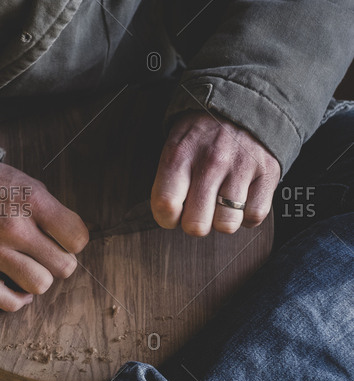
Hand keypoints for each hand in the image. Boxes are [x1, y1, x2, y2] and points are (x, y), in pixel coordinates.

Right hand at [0, 163, 88, 310]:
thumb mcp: (31, 186)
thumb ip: (55, 212)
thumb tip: (79, 240)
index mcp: (32, 202)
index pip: (77, 239)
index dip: (74, 241)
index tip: (63, 237)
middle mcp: (13, 228)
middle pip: (63, 266)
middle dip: (59, 260)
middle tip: (47, 251)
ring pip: (38, 285)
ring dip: (39, 278)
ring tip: (31, 265)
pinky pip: (3, 299)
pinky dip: (15, 300)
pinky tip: (18, 287)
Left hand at [151, 111, 279, 235]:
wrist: (243, 102)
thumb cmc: (202, 133)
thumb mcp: (174, 145)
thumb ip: (167, 180)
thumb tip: (168, 217)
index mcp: (180, 155)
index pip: (166, 205)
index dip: (167, 219)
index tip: (173, 214)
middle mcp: (210, 162)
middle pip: (196, 224)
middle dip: (194, 224)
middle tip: (198, 211)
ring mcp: (241, 168)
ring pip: (226, 225)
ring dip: (221, 221)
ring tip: (220, 204)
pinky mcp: (267, 173)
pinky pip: (254, 216)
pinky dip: (247, 215)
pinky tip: (241, 200)